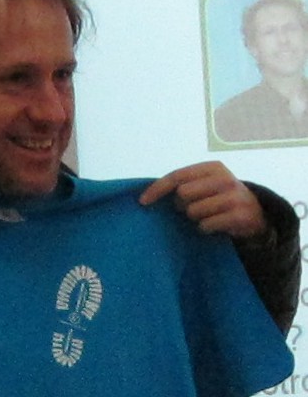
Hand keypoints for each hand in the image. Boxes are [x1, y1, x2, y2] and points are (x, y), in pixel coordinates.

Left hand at [139, 161, 268, 240]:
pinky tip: (216, 225)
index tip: (142, 201)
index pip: (178, 176)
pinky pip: (206, 225)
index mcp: (212, 168)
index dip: (158, 188)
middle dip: (182, 206)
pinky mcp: (239, 215)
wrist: (254, 215)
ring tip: (208, 216)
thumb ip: (183, 185)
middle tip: (193, 209)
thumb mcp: (205, 186)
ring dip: (196, 218)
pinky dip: (206, 228)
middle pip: (183, 194)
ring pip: (194, 212)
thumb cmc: (219, 199)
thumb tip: (148, 196)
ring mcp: (234, 196)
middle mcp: (225, 178)